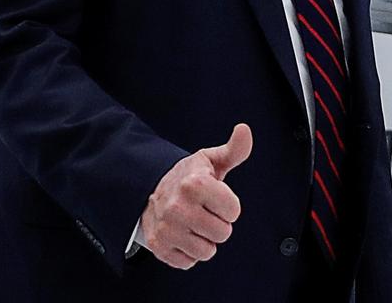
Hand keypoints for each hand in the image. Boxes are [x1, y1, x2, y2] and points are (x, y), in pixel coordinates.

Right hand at [140, 123, 252, 269]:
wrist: (145, 189)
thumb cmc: (185, 177)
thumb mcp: (209, 161)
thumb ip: (233, 150)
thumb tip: (245, 130)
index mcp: (195, 184)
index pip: (234, 211)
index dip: (228, 206)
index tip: (215, 198)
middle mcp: (178, 207)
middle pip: (223, 234)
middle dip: (217, 224)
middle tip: (202, 212)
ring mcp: (167, 228)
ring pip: (207, 252)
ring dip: (203, 240)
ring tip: (191, 223)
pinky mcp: (159, 246)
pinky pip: (189, 262)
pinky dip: (187, 252)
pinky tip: (180, 234)